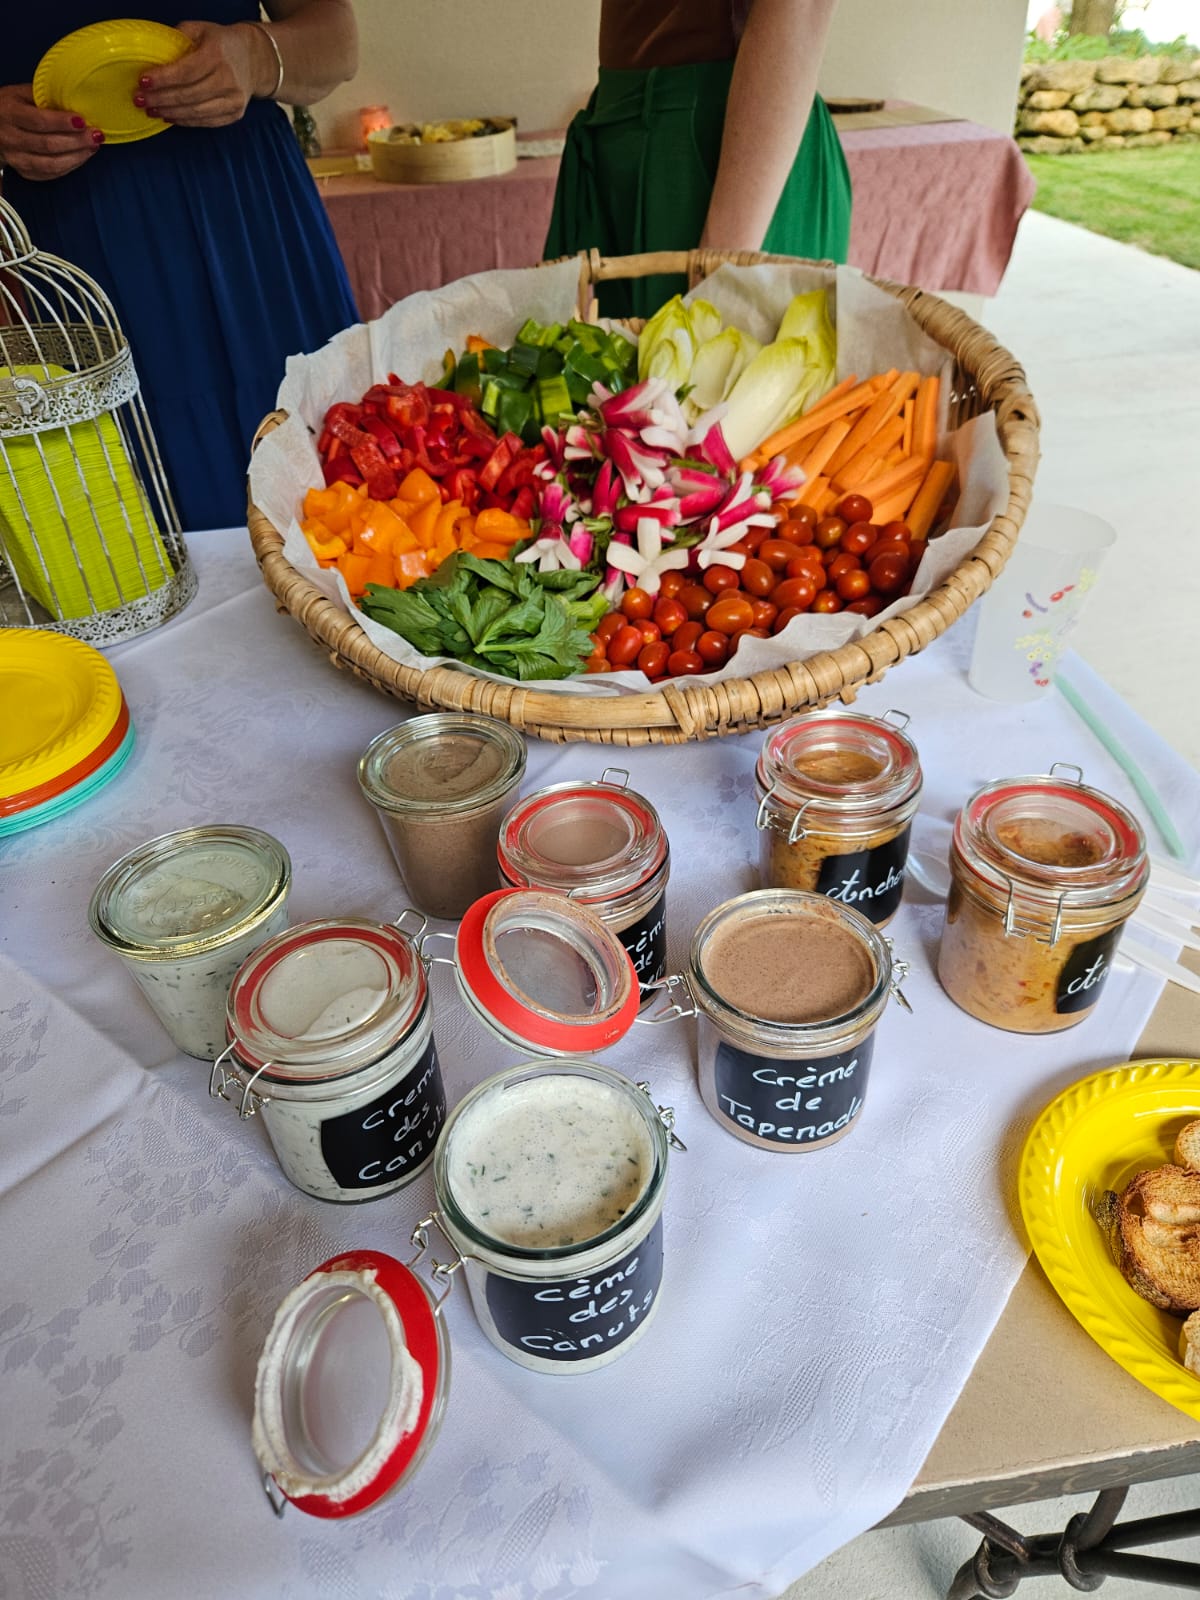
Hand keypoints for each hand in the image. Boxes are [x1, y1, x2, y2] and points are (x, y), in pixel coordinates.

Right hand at [0, 84, 101, 180]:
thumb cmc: (11, 106)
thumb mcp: (20, 93)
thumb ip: (43, 96)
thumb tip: (74, 100)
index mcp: (9, 113)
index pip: (39, 121)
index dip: (62, 123)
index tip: (83, 121)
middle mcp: (10, 138)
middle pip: (48, 145)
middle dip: (77, 142)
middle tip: (96, 136)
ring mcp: (16, 158)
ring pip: (51, 164)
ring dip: (77, 157)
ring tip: (92, 147)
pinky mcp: (24, 172)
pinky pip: (51, 173)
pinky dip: (70, 166)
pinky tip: (81, 156)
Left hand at [137, 21, 274, 127]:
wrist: (254, 59)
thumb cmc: (221, 43)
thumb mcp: (200, 30)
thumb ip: (178, 39)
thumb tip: (153, 55)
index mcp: (217, 55)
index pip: (185, 71)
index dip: (163, 79)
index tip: (143, 81)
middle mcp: (228, 79)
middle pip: (188, 95)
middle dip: (161, 99)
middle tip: (141, 99)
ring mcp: (233, 100)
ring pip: (196, 112)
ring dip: (170, 113)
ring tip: (152, 110)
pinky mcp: (235, 114)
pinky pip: (206, 122)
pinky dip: (185, 121)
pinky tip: (170, 117)